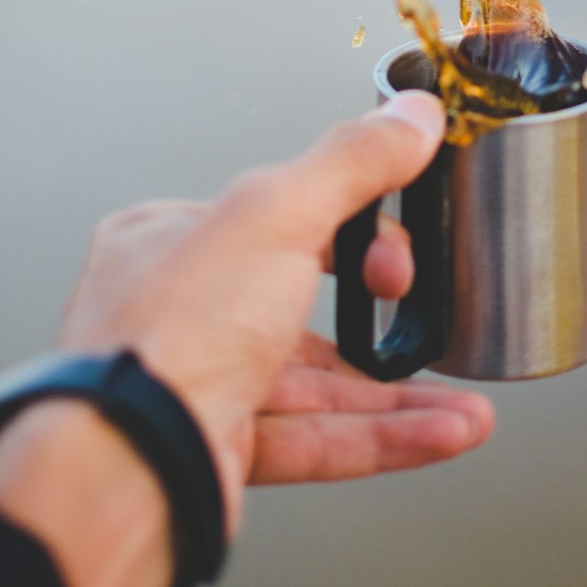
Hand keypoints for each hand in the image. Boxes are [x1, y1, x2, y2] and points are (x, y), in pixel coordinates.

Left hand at [58, 92, 494, 534]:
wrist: (125, 469)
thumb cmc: (171, 332)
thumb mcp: (279, 213)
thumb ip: (352, 162)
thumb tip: (410, 117)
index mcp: (173, 240)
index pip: (280, 217)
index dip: (350, 227)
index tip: (391, 241)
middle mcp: (180, 312)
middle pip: (303, 303)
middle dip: (382, 315)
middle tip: (417, 306)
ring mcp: (199, 386)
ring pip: (318, 385)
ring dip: (399, 396)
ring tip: (461, 405)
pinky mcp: (222, 451)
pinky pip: (318, 440)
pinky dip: (384, 437)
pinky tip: (440, 432)